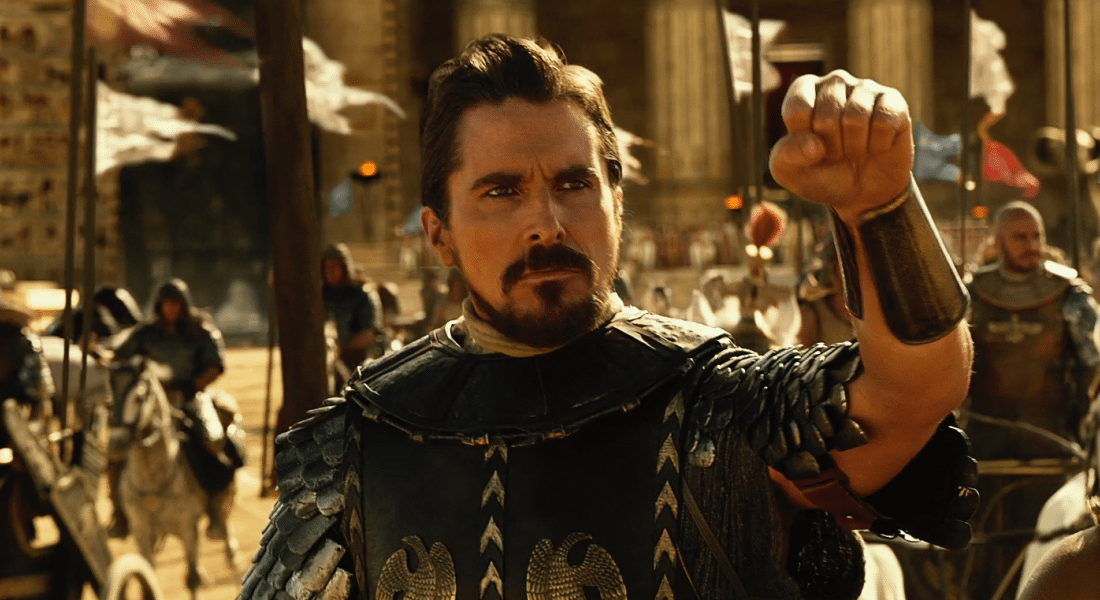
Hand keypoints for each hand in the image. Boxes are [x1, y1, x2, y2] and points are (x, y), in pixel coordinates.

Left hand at [769, 70, 912, 219]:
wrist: (862, 192)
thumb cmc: (821, 174)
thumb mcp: (790, 172)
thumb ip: (786, 155)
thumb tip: (813, 145)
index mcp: (804, 90)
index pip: (797, 110)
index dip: (804, 141)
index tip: (811, 148)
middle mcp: (835, 81)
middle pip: (827, 117)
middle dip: (831, 147)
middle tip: (837, 152)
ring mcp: (866, 88)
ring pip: (856, 118)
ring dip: (855, 147)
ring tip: (855, 149)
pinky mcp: (893, 101)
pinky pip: (884, 122)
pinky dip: (879, 144)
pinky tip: (877, 145)